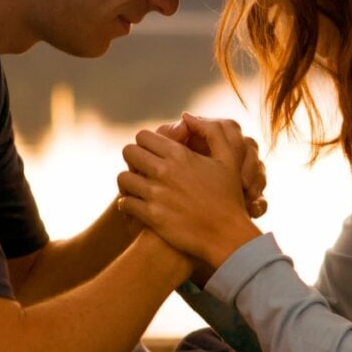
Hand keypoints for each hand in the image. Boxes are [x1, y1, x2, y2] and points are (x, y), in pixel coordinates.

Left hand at [118, 114, 262, 268]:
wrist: (227, 236)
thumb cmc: (228, 197)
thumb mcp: (228, 159)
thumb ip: (212, 131)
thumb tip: (186, 116)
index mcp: (180, 154)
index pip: (143, 136)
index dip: (145, 143)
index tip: (151, 153)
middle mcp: (165, 171)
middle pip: (129, 152)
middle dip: (133, 159)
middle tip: (141, 169)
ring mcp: (156, 194)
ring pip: (123, 178)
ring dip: (127, 182)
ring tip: (136, 188)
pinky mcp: (151, 216)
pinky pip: (125, 203)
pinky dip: (127, 204)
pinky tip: (135, 206)